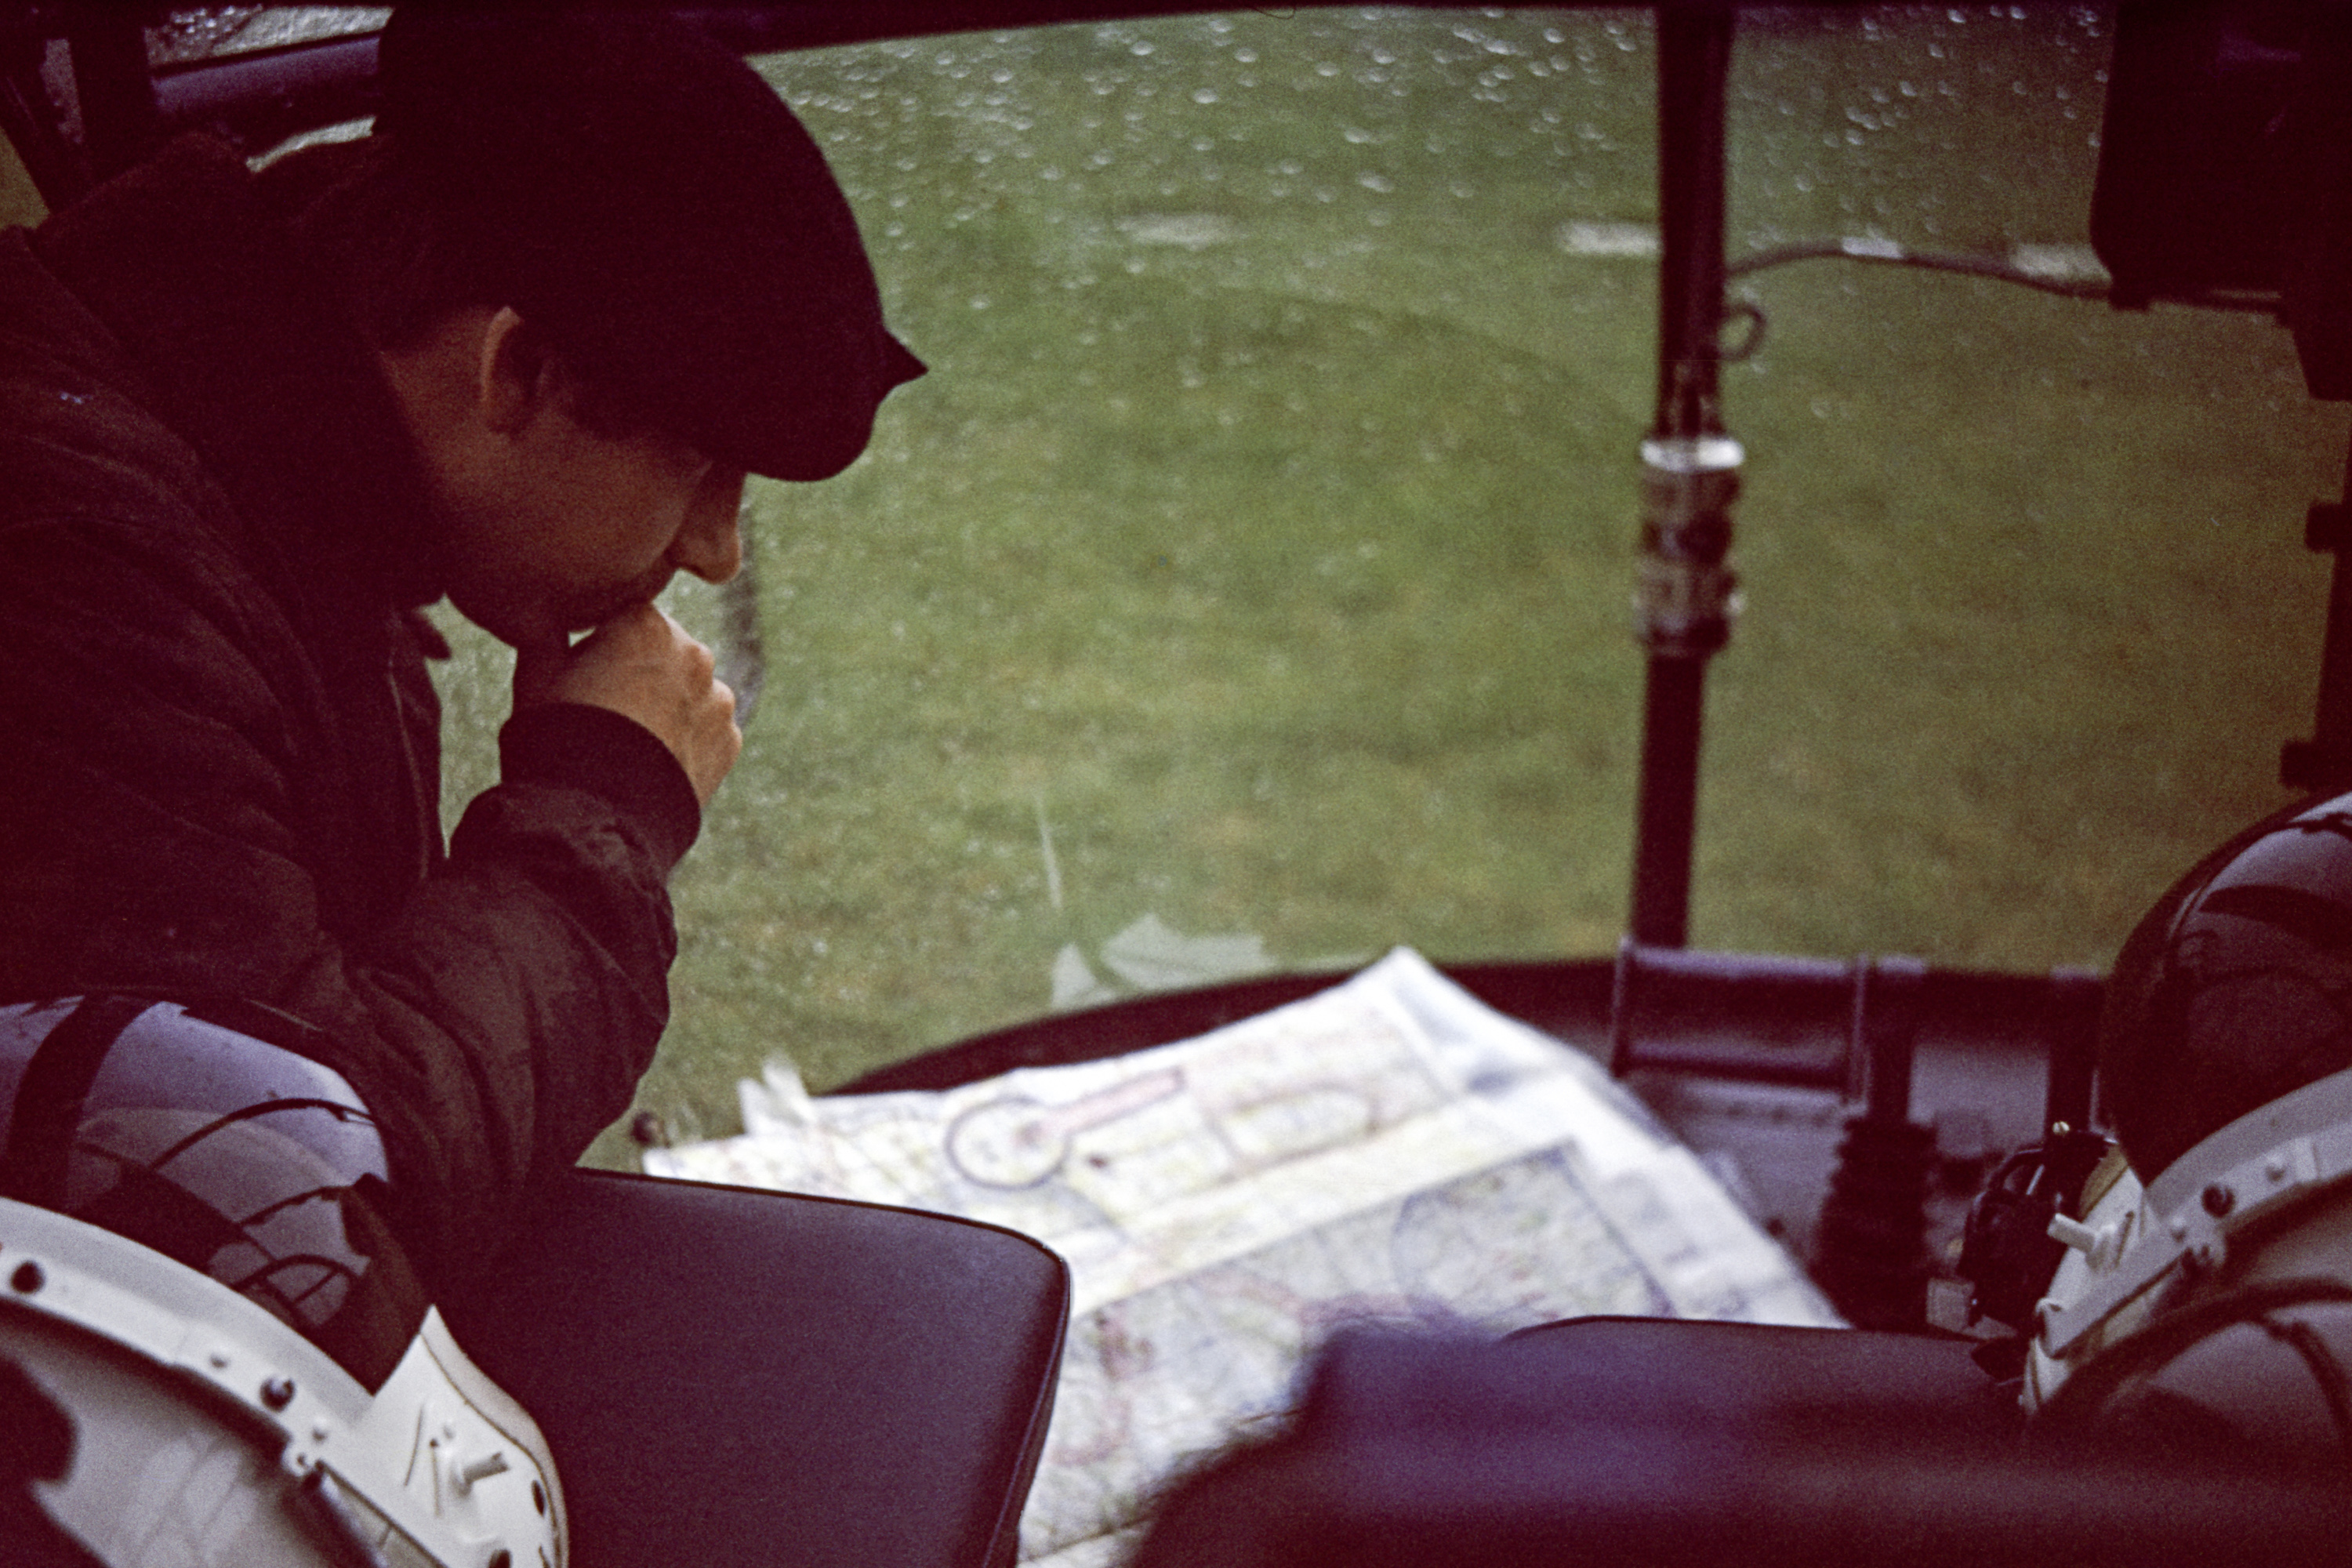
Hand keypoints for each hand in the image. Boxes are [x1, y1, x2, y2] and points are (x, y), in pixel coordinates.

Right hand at [512, 604, 740, 806]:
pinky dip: (686, 742)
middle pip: (666, 653)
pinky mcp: (730, 742)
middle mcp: (695, 653)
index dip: (601, 645)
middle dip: (642, 672)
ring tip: (631, 742)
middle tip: (607, 711)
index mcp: (646, 624)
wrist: (594, 813)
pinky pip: (706, 732)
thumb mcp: (535, 676)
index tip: (585, 674)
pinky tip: (653, 763)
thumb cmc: (558, 736)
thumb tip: (546, 619)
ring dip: (669, 705)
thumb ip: (547, 637)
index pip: (627, 618)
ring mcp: (718, 699)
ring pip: (690, 692)